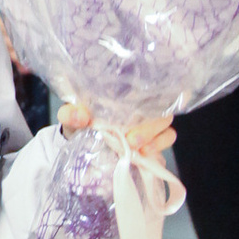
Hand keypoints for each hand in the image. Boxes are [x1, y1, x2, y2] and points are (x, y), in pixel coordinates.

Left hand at [59, 98, 176, 160]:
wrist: (80, 141)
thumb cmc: (80, 121)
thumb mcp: (72, 116)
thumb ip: (71, 113)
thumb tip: (79, 115)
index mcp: (124, 92)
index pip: (143, 85)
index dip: (143, 94)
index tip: (130, 108)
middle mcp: (141, 104)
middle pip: (158, 107)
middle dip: (148, 126)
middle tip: (131, 139)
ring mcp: (150, 122)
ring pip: (165, 123)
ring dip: (154, 137)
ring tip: (137, 148)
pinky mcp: (154, 140)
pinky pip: (167, 137)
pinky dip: (159, 145)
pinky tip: (145, 153)